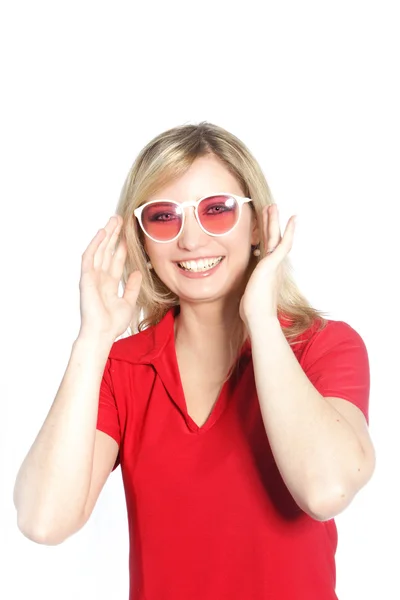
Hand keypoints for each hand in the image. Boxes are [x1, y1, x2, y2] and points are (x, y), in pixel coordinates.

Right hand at [78, 215, 141, 340]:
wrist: (102, 334)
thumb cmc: (112, 324)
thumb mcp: (129, 302)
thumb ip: (132, 287)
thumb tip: (138, 273)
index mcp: (109, 283)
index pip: (116, 260)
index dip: (122, 246)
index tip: (129, 234)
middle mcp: (100, 277)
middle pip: (107, 251)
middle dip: (114, 235)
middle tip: (120, 219)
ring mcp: (92, 277)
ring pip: (99, 250)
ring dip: (106, 235)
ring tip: (113, 220)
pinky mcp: (86, 278)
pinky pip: (89, 257)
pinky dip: (95, 244)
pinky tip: (102, 233)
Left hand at [239, 204, 295, 326]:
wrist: (258, 317)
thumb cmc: (253, 310)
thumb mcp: (247, 291)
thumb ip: (247, 284)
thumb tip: (243, 286)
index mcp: (266, 271)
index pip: (266, 249)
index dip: (265, 236)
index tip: (263, 228)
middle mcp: (273, 266)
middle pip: (272, 239)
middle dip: (270, 224)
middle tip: (270, 208)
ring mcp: (274, 264)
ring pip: (276, 237)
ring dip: (275, 221)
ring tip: (274, 206)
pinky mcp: (273, 264)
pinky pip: (283, 244)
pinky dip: (289, 232)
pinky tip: (292, 219)